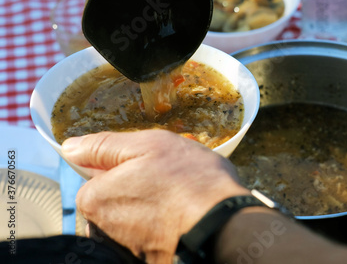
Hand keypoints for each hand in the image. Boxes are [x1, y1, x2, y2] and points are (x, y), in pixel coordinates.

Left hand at [62, 130, 249, 262]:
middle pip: (115, 199)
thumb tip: (71, 146)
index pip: (95, 177)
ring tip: (181, 194)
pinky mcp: (151, 257)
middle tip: (168, 177)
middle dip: (138, 187)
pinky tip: (186, 214)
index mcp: (97, 198)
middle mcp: (106, 229)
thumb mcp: (148, 145)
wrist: (224, 224)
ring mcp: (129, 247)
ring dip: (154, 205)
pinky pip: (153, 233)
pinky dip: (166, 224)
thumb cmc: (189, 180)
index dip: (122, 165)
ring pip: (135, 216)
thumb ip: (104, 146)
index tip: (148, 164)